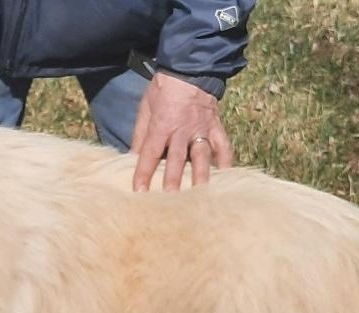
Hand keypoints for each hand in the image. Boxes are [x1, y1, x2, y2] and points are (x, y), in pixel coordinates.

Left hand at [130, 71, 233, 191]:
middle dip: (173, 179)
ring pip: (202, 156)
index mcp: (162, 124)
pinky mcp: (216, 128)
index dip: (144, 172)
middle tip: (170, 198)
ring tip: (200, 195)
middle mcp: (182, 130)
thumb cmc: (163, 90)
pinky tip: (224, 178)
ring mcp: (202, 130)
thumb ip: (140, 135)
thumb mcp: (146, 108)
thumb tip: (132, 158)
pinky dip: (225, 162)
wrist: (190, 68)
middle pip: (177, 158)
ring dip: (200, 176)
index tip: (139, 191)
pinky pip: (223, 147)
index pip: (151, 152)